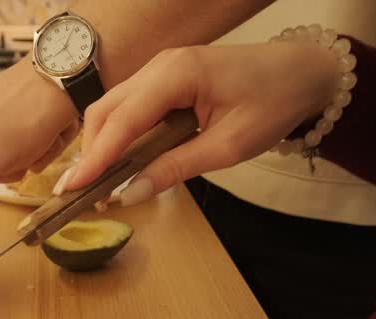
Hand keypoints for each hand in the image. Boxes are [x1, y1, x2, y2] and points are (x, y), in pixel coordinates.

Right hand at [62, 43, 342, 207]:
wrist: (303, 73)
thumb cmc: (274, 103)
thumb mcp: (229, 145)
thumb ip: (176, 168)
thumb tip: (130, 193)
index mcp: (178, 74)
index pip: (123, 120)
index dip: (95, 157)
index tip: (72, 189)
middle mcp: (160, 65)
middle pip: (106, 111)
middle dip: (90, 153)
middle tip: (79, 196)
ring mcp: (159, 69)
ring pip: (112, 109)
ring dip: (100, 147)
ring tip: (96, 186)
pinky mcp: (163, 80)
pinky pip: (129, 108)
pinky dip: (117, 137)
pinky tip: (117, 165)